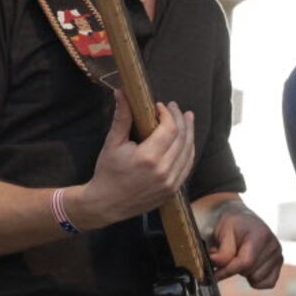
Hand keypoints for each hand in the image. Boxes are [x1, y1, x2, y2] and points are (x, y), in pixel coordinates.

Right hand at [67, 91, 195, 229]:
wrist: (106, 204)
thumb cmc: (107, 172)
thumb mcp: (112, 143)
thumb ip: (122, 117)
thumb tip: (122, 92)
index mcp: (148, 158)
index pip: (170, 129)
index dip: (168, 114)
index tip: (159, 106)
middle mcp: (163, 171)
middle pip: (182, 138)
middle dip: (180, 119)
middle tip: (175, 107)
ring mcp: (170, 183)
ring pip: (188, 152)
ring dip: (189, 133)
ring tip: (187, 118)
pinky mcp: (172, 190)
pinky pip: (187, 166)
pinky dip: (188, 151)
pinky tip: (186, 140)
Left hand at [207, 202, 282, 288]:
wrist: (242, 219)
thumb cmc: (231, 225)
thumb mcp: (222, 232)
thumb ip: (222, 252)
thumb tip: (218, 268)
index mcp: (260, 234)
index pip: (246, 262)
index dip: (228, 270)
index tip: (215, 275)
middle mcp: (273, 245)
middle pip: (250, 271)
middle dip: (234, 268)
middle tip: (228, 256)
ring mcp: (278, 255)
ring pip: (257, 279)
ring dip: (244, 272)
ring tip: (239, 258)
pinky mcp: (279, 264)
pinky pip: (267, 283)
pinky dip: (255, 279)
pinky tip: (248, 266)